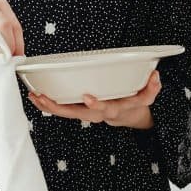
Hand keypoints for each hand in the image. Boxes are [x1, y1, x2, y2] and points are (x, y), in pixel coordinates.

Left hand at [28, 71, 160, 128]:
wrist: (128, 115)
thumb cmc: (133, 102)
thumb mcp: (145, 96)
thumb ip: (152, 88)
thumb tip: (156, 75)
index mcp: (113, 109)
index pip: (103, 108)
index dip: (95, 104)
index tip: (87, 96)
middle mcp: (97, 114)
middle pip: (76, 113)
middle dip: (59, 107)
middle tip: (46, 98)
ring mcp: (86, 114)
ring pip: (65, 113)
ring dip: (48, 106)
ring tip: (35, 96)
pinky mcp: (79, 111)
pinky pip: (62, 110)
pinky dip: (48, 104)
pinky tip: (36, 97)